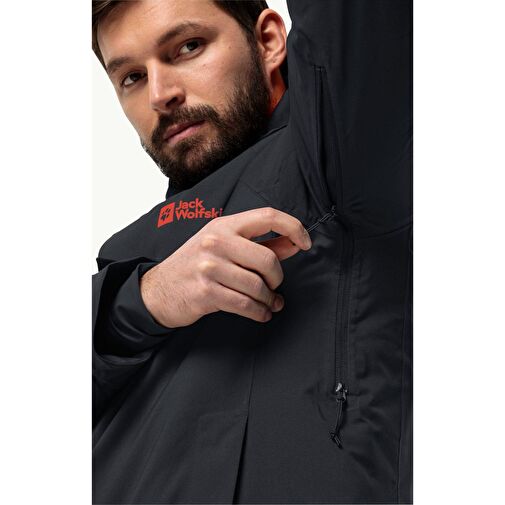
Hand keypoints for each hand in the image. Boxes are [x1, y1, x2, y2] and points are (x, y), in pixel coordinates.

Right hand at [140, 207, 311, 327]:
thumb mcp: (225, 246)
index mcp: (224, 225)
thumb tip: (294, 244)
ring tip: (270, 303)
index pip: (267, 215)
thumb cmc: (195, 265)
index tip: (305, 242)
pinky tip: (262, 313)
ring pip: (258, 286)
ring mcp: (209, 267)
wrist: (158, 290)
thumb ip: (261, 244)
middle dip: (277, 278)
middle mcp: (216, 242)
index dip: (293, 227)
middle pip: (268, 259)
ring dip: (269, 299)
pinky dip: (260, 312)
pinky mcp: (206, 292)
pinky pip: (246, 305)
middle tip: (274, 286)